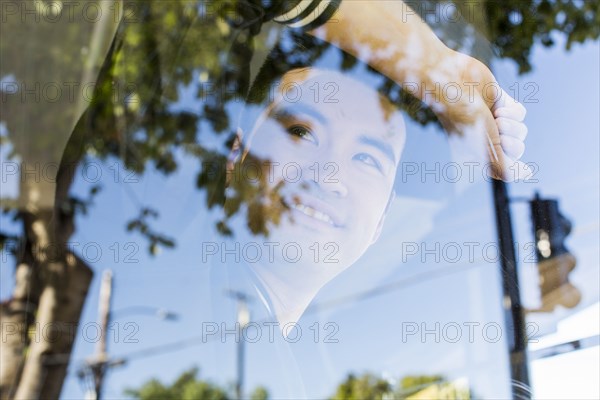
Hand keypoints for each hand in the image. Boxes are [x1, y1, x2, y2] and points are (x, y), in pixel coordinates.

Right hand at [434, 51, 529, 181]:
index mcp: (478, 153)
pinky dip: (514, 112)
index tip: (514, 160)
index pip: (504, 168)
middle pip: (516, 149)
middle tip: (499, 134)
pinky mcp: (501, 104)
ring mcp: (494, 121)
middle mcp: (486, 139)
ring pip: (521, 131)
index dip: (512, 165)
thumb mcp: (484, 147)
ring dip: (513, 126)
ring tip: (497, 118)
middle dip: (513, 143)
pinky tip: (499, 108)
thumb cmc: (463, 118)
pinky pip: (521, 114)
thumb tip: (526, 174)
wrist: (453, 83)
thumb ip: (504, 166)